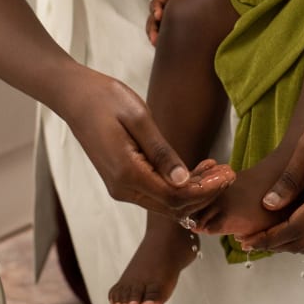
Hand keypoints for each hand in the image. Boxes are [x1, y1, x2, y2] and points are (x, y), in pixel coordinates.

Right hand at [63, 68, 233, 219]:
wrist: (74, 97)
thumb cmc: (105, 99)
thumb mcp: (139, 118)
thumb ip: (162, 152)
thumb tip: (184, 180)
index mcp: (127, 173)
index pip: (175, 196)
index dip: (205, 190)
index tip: (227, 174)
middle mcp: (123, 189)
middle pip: (173, 206)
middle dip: (205, 194)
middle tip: (229, 173)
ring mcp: (122, 188)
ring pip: (166, 203)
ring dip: (194, 191)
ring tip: (218, 169)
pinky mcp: (123, 182)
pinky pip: (156, 193)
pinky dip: (179, 187)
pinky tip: (198, 170)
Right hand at [147, 0, 208, 45]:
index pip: (157, 2)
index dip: (157, 9)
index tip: (158, 15)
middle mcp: (160, 7)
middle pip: (152, 19)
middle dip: (152, 29)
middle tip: (154, 39)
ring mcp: (161, 16)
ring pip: (153, 27)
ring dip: (154, 37)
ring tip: (156, 46)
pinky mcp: (165, 23)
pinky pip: (160, 32)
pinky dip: (160, 40)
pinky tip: (163, 49)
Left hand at [237, 91, 303, 253]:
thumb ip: (290, 178)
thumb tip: (269, 204)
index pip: (296, 228)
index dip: (269, 238)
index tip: (245, 241)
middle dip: (274, 245)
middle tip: (245, 242)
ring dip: (285, 241)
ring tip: (258, 236)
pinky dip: (298, 232)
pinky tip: (279, 224)